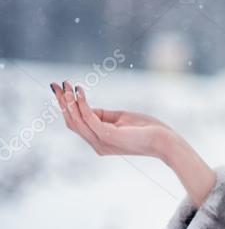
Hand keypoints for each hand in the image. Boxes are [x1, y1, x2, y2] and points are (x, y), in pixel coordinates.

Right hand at [50, 80, 175, 157]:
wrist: (166, 141)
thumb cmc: (147, 129)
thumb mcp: (120, 119)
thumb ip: (102, 115)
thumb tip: (84, 105)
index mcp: (98, 141)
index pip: (75, 124)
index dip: (65, 107)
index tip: (59, 89)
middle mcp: (96, 144)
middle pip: (71, 122)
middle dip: (62, 102)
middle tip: (56, 84)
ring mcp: (101, 142)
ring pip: (77, 120)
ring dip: (69, 101)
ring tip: (67, 85)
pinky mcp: (108, 136)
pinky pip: (89, 118)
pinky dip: (82, 104)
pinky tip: (79, 92)